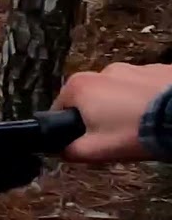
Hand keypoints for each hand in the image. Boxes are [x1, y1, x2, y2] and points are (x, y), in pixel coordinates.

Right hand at [53, 62, 171, 161]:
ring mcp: (131, 68)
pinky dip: (147, 98)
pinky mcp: (157, 69)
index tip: (87, 139)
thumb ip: (72, 151)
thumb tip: (61, 151)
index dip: (72, 126)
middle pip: (92, 97)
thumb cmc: (136, 132)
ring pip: (120, 90)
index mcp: (79, 87)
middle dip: (100, 114)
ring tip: (141, 126)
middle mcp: (101, 71)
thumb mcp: (97, 150)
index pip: (61, 107)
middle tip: (116, 135)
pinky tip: (157, 114)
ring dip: (125, 105)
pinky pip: (145, 86)